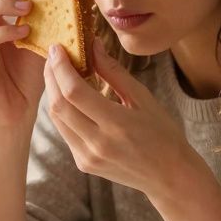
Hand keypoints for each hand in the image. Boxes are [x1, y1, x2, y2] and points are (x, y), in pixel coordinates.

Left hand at [43, 37, 200, 195]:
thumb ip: (114, 72)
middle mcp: (98, 144)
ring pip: (57, 119)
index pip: (74, 92)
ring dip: (53, 93)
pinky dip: (63, 111)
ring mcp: (88, 157)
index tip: (57, 48)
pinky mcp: (84, 164)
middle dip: (51, 76)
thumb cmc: (162, 133)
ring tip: (58, 72)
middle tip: (53, 56)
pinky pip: (65, 132)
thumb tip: (93, 45)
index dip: (60, 68)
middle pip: (59, 105)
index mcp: (117, 124)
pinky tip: (68, 96)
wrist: (169, 175)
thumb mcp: (143, 98)